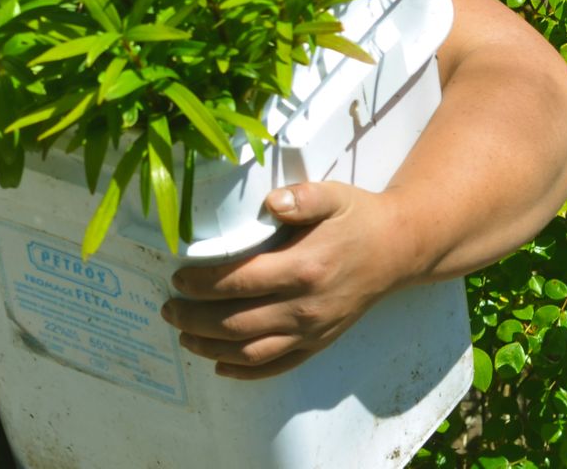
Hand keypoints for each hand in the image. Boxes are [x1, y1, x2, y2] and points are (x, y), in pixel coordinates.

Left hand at [165, 181, 413, 378]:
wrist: (399, 250)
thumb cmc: (357, 218)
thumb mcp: (333, 195)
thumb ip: (302, 197)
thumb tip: (272, 201)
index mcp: (304, 268)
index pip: (241, 282)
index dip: (204, 283)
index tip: (177, 278)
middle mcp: (306, 307)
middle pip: (238, 322)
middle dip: (195, 319)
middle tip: (167, 309)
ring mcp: (313, 330)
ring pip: (253, 351)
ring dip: (211, 347)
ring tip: (182, 335)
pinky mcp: (319, 343)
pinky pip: (279, 366)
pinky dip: (246, 371)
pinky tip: (220, 365)